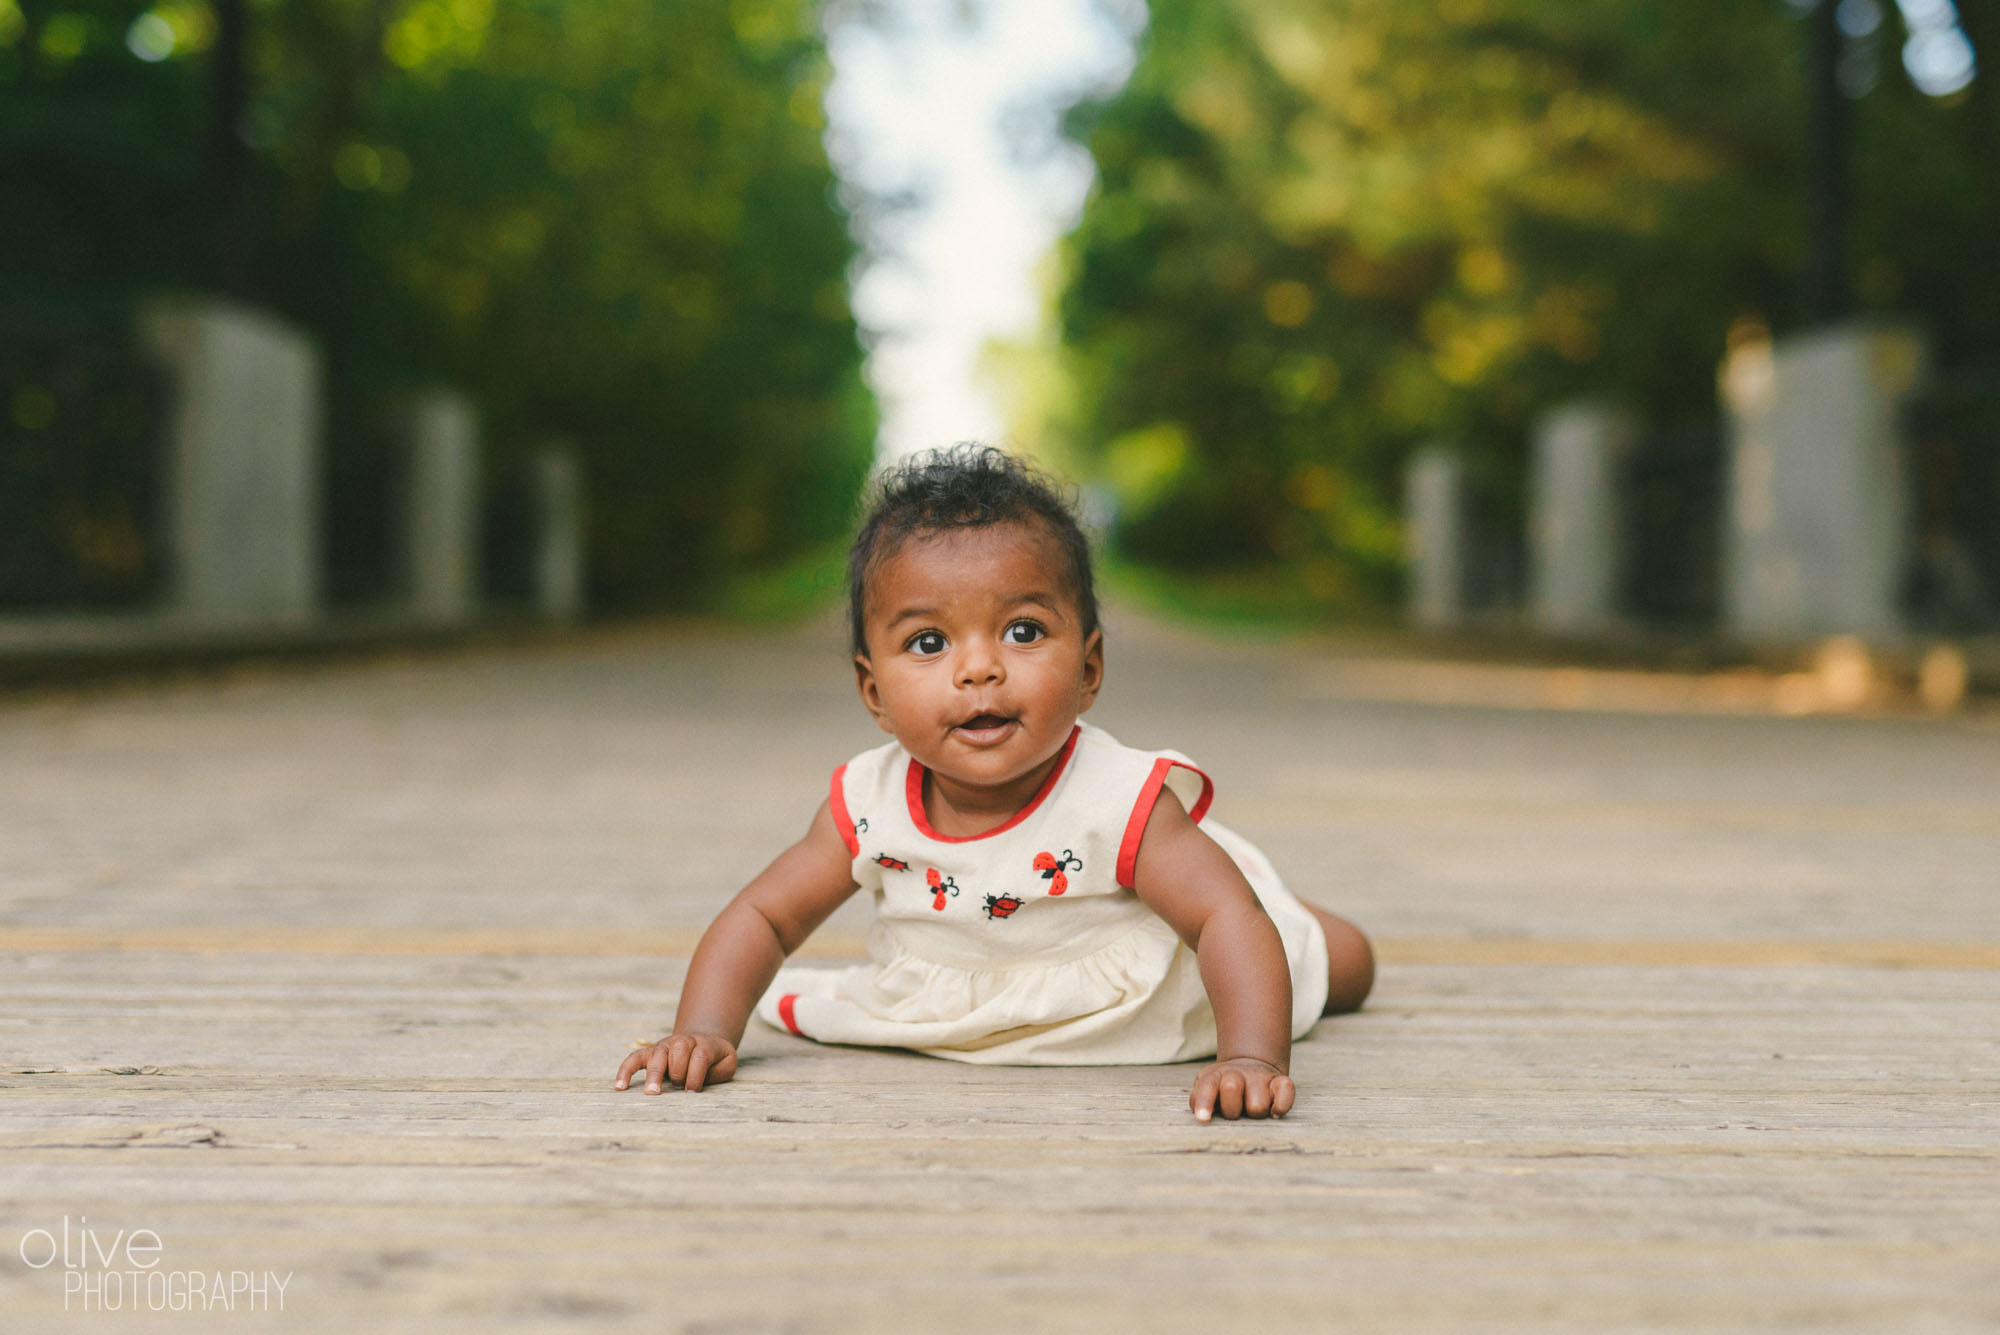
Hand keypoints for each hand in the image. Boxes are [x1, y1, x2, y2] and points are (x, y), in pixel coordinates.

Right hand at [614, 1033, 737, 1093]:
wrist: (702, 1040)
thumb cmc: (715, 1059)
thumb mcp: (726, 1063)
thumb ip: (718, 1071)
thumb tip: (698, 1085)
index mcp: (703, 1045)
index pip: (699, 1056)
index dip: (696, 1075)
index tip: (693, 1093)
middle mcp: (681, 1042)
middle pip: (678, 1051)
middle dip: (678, 1071)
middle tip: (677, 1087)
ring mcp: (663, 1047)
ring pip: (657, 1056)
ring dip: (654, 1074)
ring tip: (651, 1093)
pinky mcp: (649, 1054)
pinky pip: (633, 1059)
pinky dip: (625, 1071)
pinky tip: (620, 1087)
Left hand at [1189, 1056, 1293, 1121]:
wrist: (1250, 1067)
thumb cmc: (1223, 1088)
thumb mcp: (1207, 1089)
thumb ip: (1199, 1100)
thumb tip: (1202, 1116)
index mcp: (1216, 1075)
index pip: (1208, 1086)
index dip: (1205, 1102)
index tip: (1203, 1119)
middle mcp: (1238, 1073)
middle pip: (1231, 1089)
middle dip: (1231, 1109)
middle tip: (1235, 1112)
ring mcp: (1260, 1077)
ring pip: (1258, 1104)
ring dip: (1254, 1113)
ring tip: (1251, 1109)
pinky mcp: (1281, 1081)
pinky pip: (1286, 1092)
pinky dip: (1281, 1105)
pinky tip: (1274, 1112)